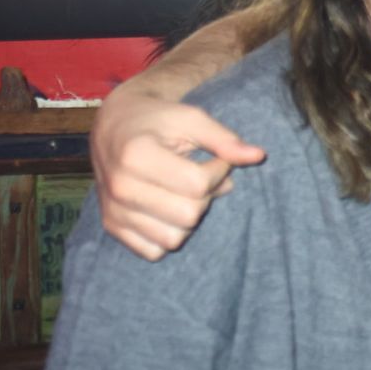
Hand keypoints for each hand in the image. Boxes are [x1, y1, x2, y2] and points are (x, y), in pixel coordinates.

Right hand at [92, 87, 265, 260]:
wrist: (113, 127)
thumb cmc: (158, 119)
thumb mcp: (192, 118)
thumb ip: (224, 139)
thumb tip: (259, 156)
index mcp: (137, 155)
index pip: (198, 184)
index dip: (219, 171)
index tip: (217, 159)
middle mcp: (120, 187)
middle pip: (188, 214)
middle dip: (206, 196)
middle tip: (202, 176)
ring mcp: (113, 211)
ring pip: (173, 239)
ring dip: (190, 218)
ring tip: (185, 192)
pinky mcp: (111, 227)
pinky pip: (154, 251)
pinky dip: (169, 235)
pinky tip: (169, 208)